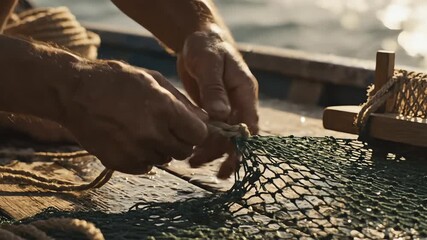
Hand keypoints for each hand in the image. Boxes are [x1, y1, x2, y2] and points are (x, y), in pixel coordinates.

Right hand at [60, 60, 207, 173]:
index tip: (189, 126)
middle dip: (181, 140)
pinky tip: (131, 139)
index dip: (196, 130)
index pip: (199, 135)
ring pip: (165, 160)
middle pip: (184, 150)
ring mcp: (134, 151)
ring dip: (161, 148)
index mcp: (164, 109)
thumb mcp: (154, 80)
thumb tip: (206, 120)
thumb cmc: (116, 80)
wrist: (73, 93)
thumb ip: (183, 102)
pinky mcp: (120, 163)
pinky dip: (143, 157)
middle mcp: (152, 134)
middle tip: (166, 127)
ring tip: (144, 129)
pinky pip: (146, 167)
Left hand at [177, 30, 258, 178]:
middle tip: (206, 167)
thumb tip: (221, 115)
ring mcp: (227, 107)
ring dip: (211, 151)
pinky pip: (213, 131)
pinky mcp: (214, 109)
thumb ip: (214, 89)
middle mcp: (239, 102)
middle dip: (224, 154)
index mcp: (245, 91)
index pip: (250, 122)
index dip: (242, 143)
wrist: (199, 38)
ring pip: (225, 136)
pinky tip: (192, 152)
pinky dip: (204, 142)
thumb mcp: (209, 63)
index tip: (230, 159)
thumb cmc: (207, 47)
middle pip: (238, 135)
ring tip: (192, 162)